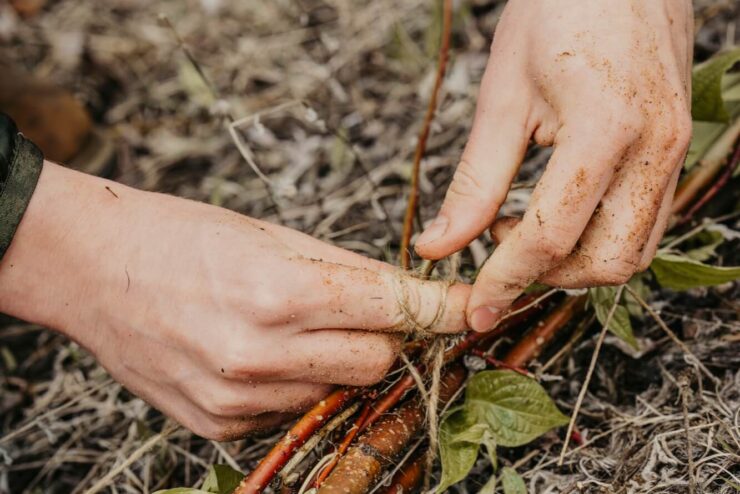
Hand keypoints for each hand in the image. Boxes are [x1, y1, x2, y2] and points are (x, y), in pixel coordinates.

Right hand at [0, 162, 469, 439]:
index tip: (471, 308)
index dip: (443, 308)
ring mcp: (239, 397)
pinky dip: (296, 384)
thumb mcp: (269, 235)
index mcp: (281, 291)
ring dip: (336, 361)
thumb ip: (344, 272)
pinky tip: (261, 354)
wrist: (93, 270)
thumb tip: (404, 294)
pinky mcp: (220, 424)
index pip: (395, 309)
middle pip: (377, 361)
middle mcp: (262, 354)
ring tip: (293, 327)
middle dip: (384, 336)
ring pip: (337, 389)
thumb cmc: (181, 237)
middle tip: (361, 310)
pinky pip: (292, 409)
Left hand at [415, 0, 692, 330]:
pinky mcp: (675, 150)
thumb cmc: (557, 13)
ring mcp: (676, 151)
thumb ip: (474, 181)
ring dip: (574, 264)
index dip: (505, 280)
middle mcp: (656, 149)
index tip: (474, 308)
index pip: (549, 236)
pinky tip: (555, 213)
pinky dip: (597, 239)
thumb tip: (438, 246)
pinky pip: (643, 223)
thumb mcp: (502, 95)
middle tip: (495, 257)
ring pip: (632, 252)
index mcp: (605, 129)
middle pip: (605, 262)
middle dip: (546, 278)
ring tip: (520, 230)